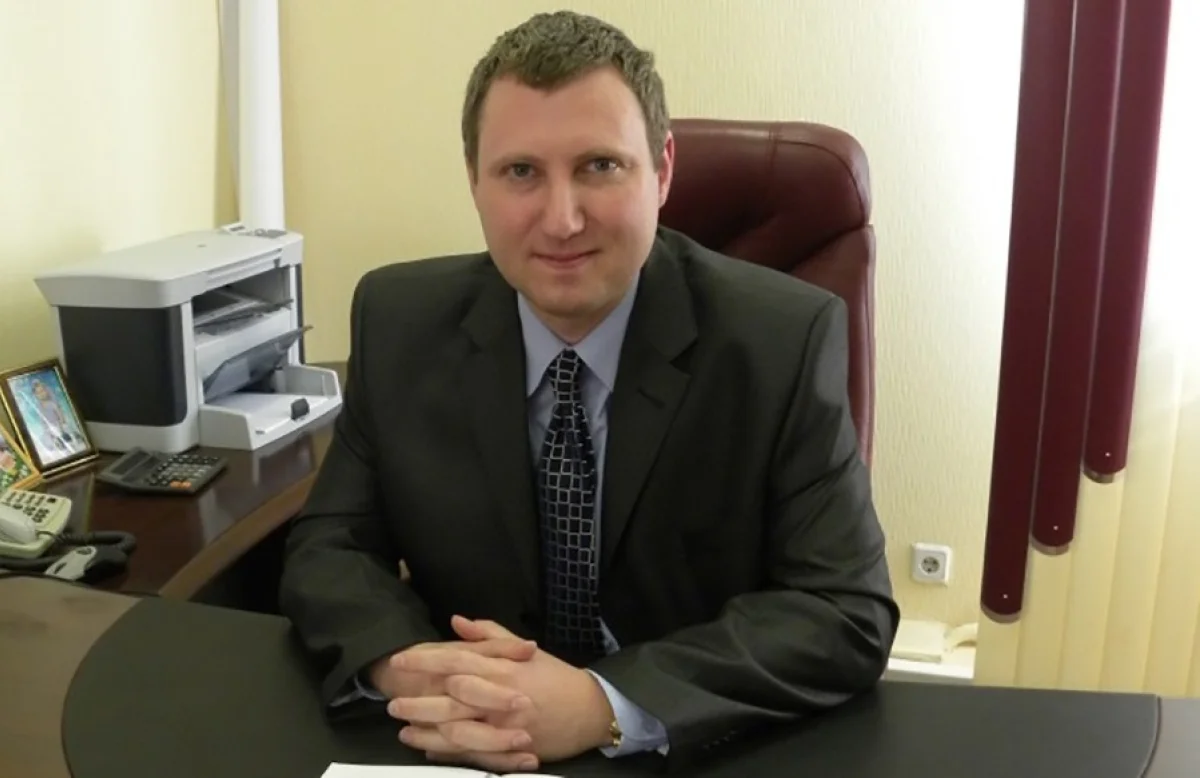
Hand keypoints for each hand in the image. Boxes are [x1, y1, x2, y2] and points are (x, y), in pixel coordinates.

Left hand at [390, 617, 614, 772]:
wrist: (591, 710)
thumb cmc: (557, 677)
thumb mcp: (525, 650)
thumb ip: (489, 635)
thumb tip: (457, 621)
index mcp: (502, 668)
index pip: (456, 659)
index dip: (425, 660)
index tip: (401, 660)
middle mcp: (500, 696)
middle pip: (450, 699)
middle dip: (418, 701)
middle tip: (393, 702)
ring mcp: (504, 725)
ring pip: (456, 731)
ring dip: (427, 732)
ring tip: (403, 730)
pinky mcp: (510, 749)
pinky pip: (472, 754)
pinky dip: (448, 753)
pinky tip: (429, 750)